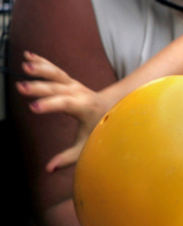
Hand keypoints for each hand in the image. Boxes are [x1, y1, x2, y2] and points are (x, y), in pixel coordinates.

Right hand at [15, 51, 110, 169]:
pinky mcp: (69, 80)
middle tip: (21, 87)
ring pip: (57, 74)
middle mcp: (80, 92)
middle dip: (39, 87)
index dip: (50, 105)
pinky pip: (55, 69)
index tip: (33, 108)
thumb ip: (69, 157)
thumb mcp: (88, 143)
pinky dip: (42, 62)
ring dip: (41, 68)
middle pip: (58, 87)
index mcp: (85, 107)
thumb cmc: (102, 126)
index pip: (66, 104)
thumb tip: (48, 169)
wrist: (118, 106)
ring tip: (24, 65)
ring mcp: (74, 84)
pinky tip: (28, 56)